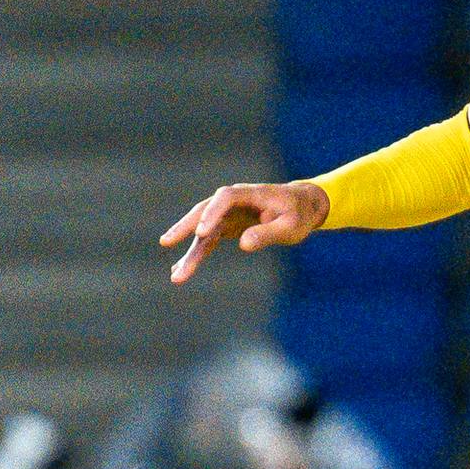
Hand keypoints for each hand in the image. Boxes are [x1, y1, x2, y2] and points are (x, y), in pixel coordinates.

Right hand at [160, 182, 329, 282]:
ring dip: (189, 251)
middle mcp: (234, 201)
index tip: (202, 232)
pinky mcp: (226, 226)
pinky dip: (195, 254)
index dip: (212, 213)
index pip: (225, 198)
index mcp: (251, 194)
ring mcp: (227, 214)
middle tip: (167, 242)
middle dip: (185, 227)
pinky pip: (207, 240)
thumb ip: (267, 233)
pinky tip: (180, 270)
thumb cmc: (298, 214)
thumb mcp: (290, 226)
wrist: (302, 206)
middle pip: (204, 211)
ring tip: (176, 275)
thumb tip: (243, 245)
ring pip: (203, 231)